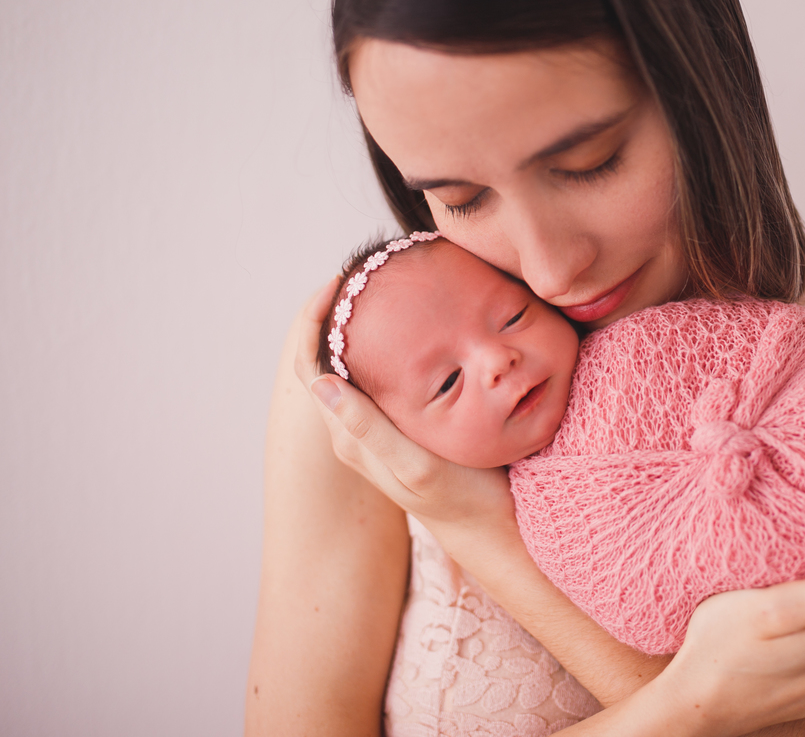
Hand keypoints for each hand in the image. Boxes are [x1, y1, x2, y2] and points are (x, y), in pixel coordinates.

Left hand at [293, 278, 512, 525]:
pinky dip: (391, 346)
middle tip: (368, 275)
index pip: (311, 367)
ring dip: (364, 328)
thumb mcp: (414, 463)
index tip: (339, 281)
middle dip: (339, 315)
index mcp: (349, 434)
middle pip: (330, 360)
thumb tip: (320, 380)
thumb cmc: (460, 498)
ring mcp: (380, 430)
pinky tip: (418, 329)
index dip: (314, 321)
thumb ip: (367, 427)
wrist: (493, 529)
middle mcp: (356, 430)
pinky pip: (384, 378)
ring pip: (357, 367)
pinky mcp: (404, 428)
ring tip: (388, 290)